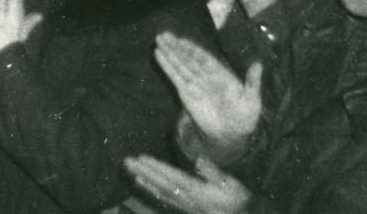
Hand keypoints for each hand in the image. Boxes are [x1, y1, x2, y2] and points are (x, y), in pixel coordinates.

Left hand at [124, 153, 254, 213]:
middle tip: (126, 162)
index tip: (141, 158)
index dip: (155, 167)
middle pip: (161, 184)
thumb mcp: (232, 186)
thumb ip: (214, 173)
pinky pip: (166, 200)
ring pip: (161, 192)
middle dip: (143, 172)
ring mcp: (186, 205)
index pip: (171, 176)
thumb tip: (199, 158)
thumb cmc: (239, 201)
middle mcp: (187, 199)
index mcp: (197, 191)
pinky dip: (154, 192)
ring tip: (131, 173)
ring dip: (145, 182)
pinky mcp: (187, 209)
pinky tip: (146, 187)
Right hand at [153, 34, 262, 152]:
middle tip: (163, 35)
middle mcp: (205, 75)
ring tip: (158, 41)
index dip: (192, 48)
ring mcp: (195, 83)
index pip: (204, 58)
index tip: (180, 39)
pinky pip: (175, 77)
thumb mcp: (252, 99)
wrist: (231, 134)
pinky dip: (167, 67)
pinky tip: (159, 56)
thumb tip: (258, 64)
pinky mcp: (186, 93)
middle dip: (176, 46)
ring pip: (180, 65)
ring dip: (169, 53)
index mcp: (220, 73)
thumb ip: (252, 81)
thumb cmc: (244, 116)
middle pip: (189, 58)